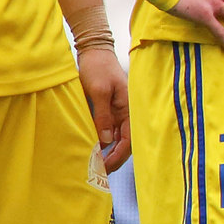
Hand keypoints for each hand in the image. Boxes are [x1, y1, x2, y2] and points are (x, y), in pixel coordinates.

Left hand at [77, 47, 130, 170]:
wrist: (94, 51)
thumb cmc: (98, 67)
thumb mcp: (99, 91)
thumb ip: (103, 116)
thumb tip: (106, 140)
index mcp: (129, 106)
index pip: (129, 139)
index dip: (119, 155)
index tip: (106, 167)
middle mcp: (127, 111)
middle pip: (126, 141)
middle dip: (115, 158)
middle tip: (100, 172)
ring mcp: (119, 110)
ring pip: (119, 137)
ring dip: (111, 151)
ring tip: (98, 165)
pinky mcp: (111, 108)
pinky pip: (112, 130)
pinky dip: (106, 142)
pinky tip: (97, 149)